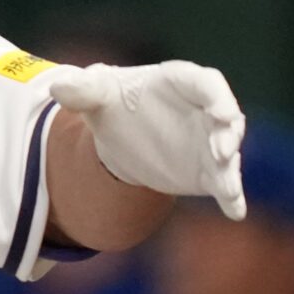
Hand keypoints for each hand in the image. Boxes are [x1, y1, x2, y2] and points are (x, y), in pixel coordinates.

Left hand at [44, 60, 246, 218]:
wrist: (120, 134)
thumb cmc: (114, 101)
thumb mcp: (96, 93)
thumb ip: (83, 90)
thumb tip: (58, 87)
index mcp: (181, 82)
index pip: (207, 83)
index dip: (217, 96)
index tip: (221, 112)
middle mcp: (205, 110)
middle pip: (227, 119)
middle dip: (228, 134)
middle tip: (221, 150)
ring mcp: (209, 141)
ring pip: (228, 152)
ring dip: (230, 167)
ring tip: (226, 185)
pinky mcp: (208, 170)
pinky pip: (224, 183)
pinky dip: (232, 196)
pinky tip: (236, 212)